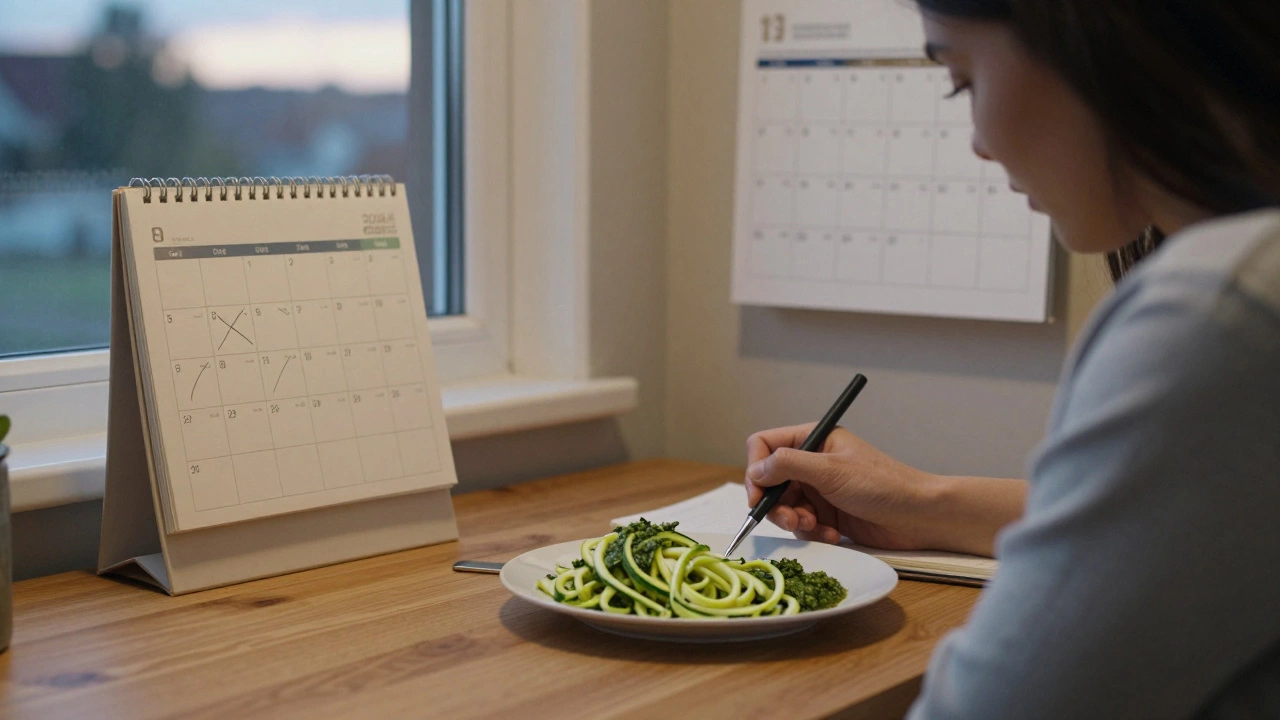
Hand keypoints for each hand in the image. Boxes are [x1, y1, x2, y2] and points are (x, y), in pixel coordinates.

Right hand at [744, 424, 943, 549]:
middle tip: (791, 520)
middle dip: (776, 504)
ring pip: (783, 507)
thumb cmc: (882, 484)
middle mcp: (811, 463)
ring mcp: (819, 490)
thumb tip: (756, 470)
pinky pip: (802, 526)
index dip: (756, 469)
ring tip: (815, 528)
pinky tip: (833, 536)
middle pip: (770, 482)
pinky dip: (813, 533)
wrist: (919, 517)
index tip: (759, 495)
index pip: (765, 446)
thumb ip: (789, 465)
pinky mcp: (827, 516)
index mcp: (812, 440)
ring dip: (795, 522)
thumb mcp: (831, 470)